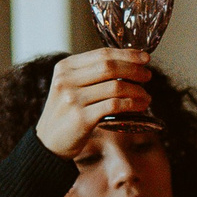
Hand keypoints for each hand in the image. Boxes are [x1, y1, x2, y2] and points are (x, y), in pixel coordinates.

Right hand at [36, 48, 153, 157]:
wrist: (49, 142)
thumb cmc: (66, 112)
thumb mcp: (70, 86)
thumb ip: (91, 74)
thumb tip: (129, 64)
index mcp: (65, 67)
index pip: (102, 54)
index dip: (127, 54)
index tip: (145, 58)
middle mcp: (67, 80)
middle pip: (109, 67)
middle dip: (134, 70)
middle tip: (148, 76)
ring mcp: (73, 98)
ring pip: (115, 87)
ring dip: (137, 90)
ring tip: (146, 96)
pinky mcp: (81, 118)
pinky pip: (114, 105)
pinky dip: (132, 104)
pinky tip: (140, 106)